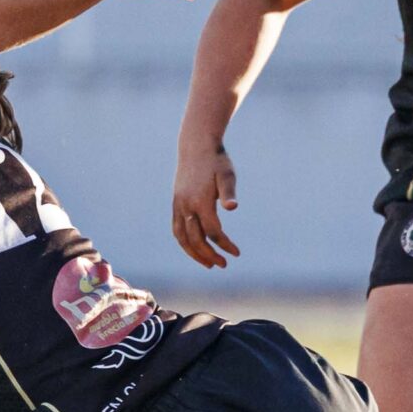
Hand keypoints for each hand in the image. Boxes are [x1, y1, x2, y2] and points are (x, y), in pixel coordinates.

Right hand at [171, 136, 241, 267]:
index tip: (236, 253)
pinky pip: (177, 229)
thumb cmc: (216, 161)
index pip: (213, 231)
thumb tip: (232, 207)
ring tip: (209, 263)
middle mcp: (186, 206)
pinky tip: (195, 248)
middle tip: (223, 265)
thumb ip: (229, 192)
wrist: (196, 146)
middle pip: (196, 239)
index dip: (225, 245)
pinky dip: (184, 242)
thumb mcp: (227, 174)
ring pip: (182, 237)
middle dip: (209, 255)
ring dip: (194, 253)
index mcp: (200, 201)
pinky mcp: (176, 204)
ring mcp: (178, 205)